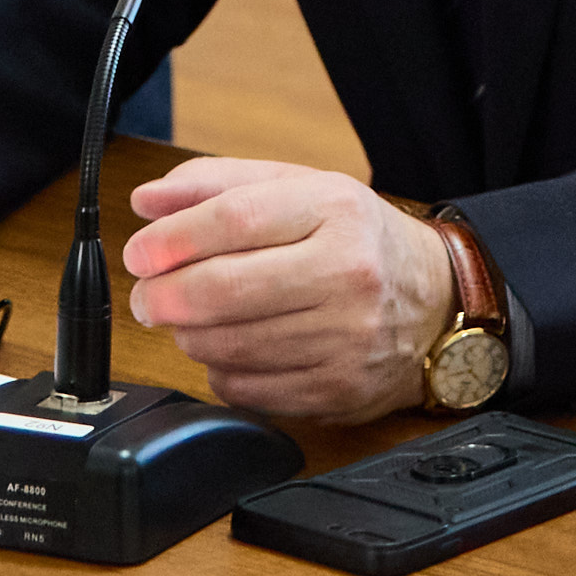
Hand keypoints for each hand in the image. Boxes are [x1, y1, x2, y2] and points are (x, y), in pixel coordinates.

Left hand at [122, 158, 455, 422]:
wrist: (436, 301)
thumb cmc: (357, 240)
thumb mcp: (299, 188)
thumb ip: (217, 185)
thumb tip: (147, 200)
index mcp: (335, 210)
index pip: (234, 220)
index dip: (172, 239)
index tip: (139, 252)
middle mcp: (348, 274)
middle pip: (226, 289)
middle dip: (165, 295)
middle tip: (146, 294)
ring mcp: (347, 338)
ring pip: (230, 345)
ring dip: (189, 333)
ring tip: (191, 317)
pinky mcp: (338, 390)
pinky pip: (248, 389)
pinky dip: (221, 370)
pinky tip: (229, 348)